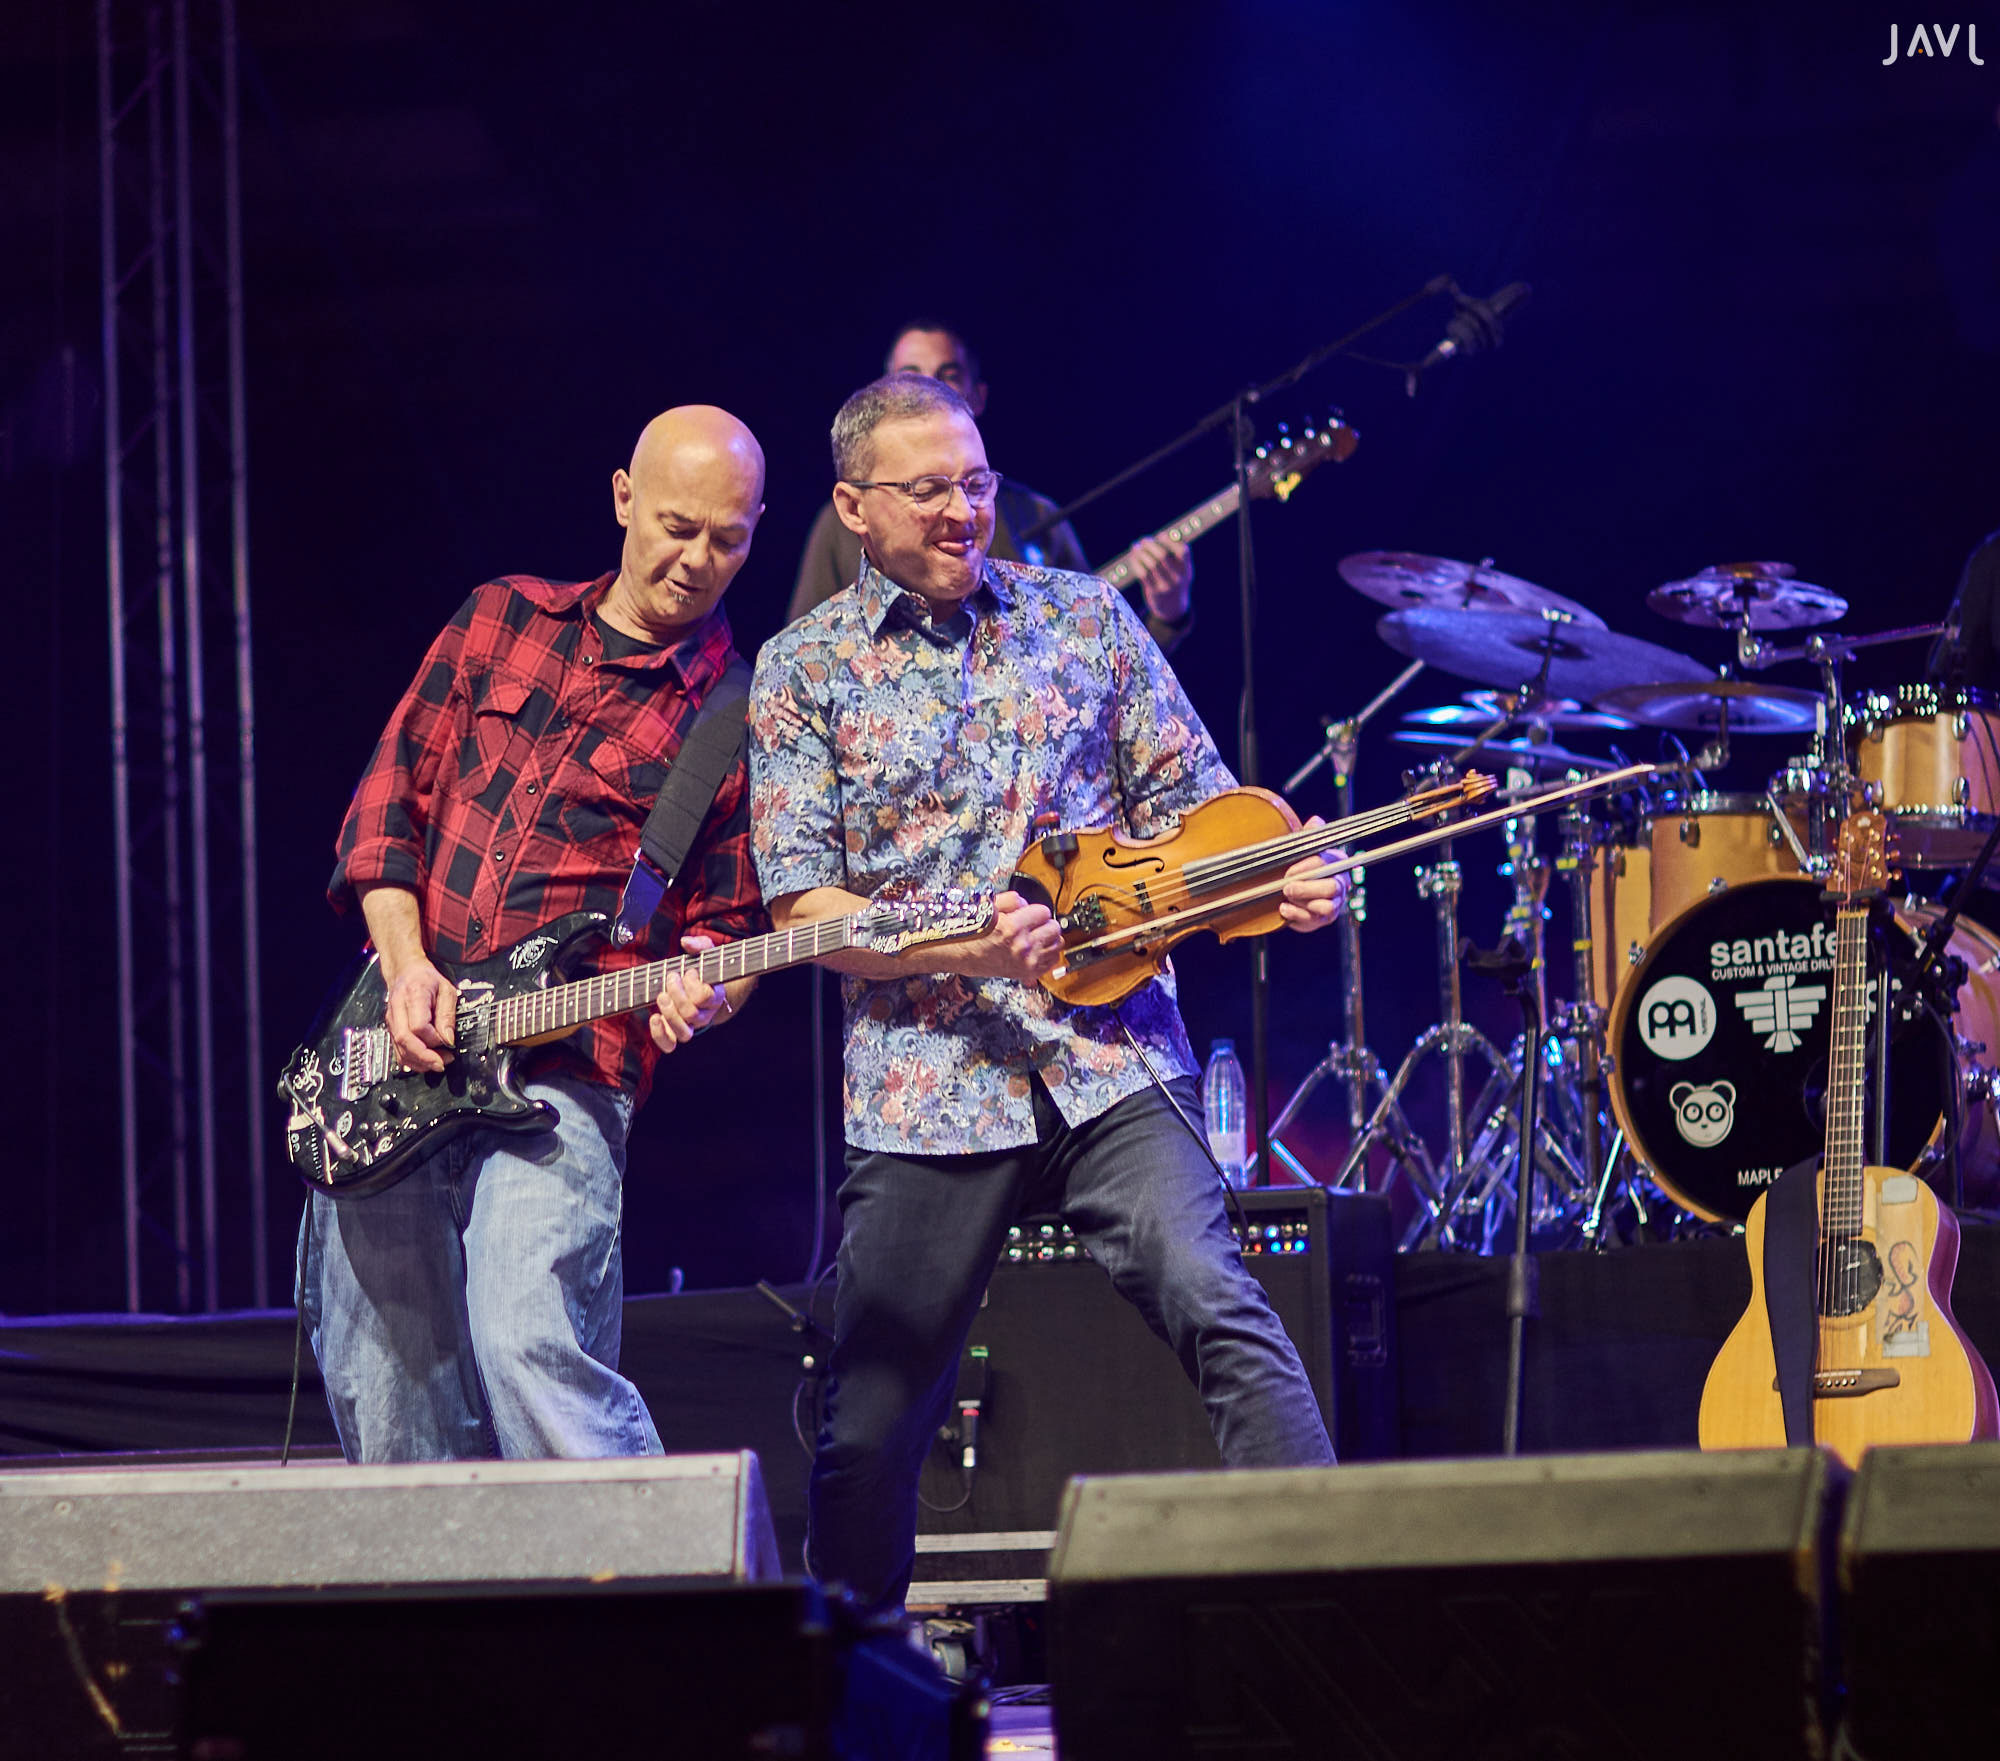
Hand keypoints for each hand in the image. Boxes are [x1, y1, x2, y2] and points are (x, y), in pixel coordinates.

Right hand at [383, 958, 456, 1071]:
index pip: (418, 1026)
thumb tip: (448, 1040)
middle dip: (424, 1056)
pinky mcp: (391, 1028)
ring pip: (399, 1048)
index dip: (433, 1038)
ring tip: (437, 1064)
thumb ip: (447, 1015)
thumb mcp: (446, 990)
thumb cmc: (427, 979)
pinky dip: (411, 1060)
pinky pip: (397, 1049)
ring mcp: (391, 1020)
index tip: (448, 1042)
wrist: (405, 971)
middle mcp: (397, 1009)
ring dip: (418, 1062)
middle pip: (404, 1039)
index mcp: (413, 995)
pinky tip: (424, 1062)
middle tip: (442, 1063)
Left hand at [649, 935, 728, 1054]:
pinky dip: (660, 1034)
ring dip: (669, 1012)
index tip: (688, 971)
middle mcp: (705, 1015)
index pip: (706, 998)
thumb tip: (686, 942)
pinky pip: (670, 1044)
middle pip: (691, 1014)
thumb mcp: (706, 952)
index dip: (693, 984)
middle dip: (676, 993)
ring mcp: (691, 1025)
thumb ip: (699, 945)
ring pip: (684, 1033)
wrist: (701, 985)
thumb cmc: (703, 968)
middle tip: (671, 977)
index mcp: (716, 997)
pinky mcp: (676, 1031)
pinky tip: (654, 1017)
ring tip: (662, 995)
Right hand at [949, 889, 1064, 981]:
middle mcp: (1021, 947)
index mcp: (1012, 928)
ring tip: (1036, 935)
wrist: (957, 954)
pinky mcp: (1026, 973)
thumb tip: (1027, 903)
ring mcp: (1025, 962)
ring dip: (1048, 937)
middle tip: (1033, 923)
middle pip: (1054, 928)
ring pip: (1057, 945)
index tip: (1028, 913)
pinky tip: (1036, 949)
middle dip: (1044, 922)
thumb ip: (1012, 900)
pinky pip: (1052, 962)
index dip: (1035, 910)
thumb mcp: (987, 906)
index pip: (1044, 912)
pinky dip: (1048, 954)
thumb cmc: (969, 931)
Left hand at [1128, 536, 1192, 623]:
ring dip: (1140, 553)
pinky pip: (1142, 574)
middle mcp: (1178, 578)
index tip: (1160, 535)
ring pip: (1150, 564)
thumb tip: (1157, 537)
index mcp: (1187, 569)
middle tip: (1143, 540)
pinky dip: (1136, 563)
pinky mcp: (1154, 592)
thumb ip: (1174, 556)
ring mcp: (1166, 586)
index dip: (1170, 541)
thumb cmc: (1175, 580)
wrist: (1173, 607)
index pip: (1183, 551)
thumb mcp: (1181, 570)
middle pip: (1163, 556)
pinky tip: (1133, 557)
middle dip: (1151, 545)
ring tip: (1135, 547)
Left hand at [1278, 822, 1348, 933]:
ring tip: (1286, 897)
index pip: (1326, 863)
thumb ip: (1308, 835)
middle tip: (1286, 887)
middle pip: (1331, 888)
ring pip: (1325, 907)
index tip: (1289, 871)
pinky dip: (1295, 914)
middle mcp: (1340, 884)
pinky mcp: (1323, 919)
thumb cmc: (1298, 864)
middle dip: (1306, 888)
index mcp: (1337, 862)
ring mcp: (1334, 903)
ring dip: (1302, 902)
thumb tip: (1315, 821)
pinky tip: (1283, 908)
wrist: (1289, 888)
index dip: (1306, 867)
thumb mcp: (1301, 848)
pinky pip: (1312, 919)